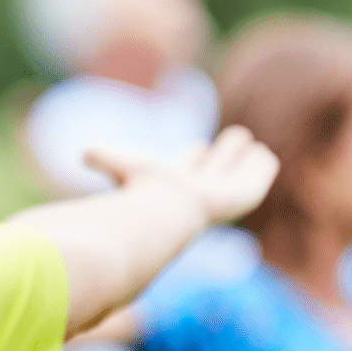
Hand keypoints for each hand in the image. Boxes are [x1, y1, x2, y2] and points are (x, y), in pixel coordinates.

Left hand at [83, 125, 279, 225]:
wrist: (163, 212)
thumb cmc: (140, 192)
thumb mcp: (120, 164)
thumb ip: (104, 157)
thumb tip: (83, 152)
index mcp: (172, 185)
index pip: (187, 170)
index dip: (193, 159)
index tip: (198, 149)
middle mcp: (197, 190)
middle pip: (213, 169)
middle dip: (221, 156)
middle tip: (237, 138)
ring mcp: (220, 195)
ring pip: (233, 174)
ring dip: (241, 160)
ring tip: (254, 146)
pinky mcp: (241, 198)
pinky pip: (255, 180)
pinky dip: (260, 169)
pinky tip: (268, 158)